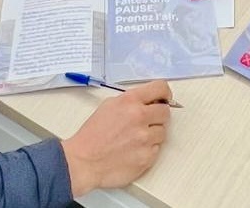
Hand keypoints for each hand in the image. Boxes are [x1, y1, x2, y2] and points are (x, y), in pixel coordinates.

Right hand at [62, 80, 171, 196]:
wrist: (84, 161)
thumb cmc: (92, 135)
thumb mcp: (108, 106)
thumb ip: (131, 101)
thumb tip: (149, 101)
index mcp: (130, 101)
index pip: (160, 88)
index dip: (165, 93)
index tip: (165, 98)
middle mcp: (140, 117)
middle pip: (165, 112)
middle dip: (158, 116)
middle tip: (147, 122)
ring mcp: (145, 138)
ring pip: (162, 132)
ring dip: (152, 135)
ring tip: (134, 139)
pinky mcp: (147, 157)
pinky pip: (156, 149)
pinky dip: (147, 150)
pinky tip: (133, 150)